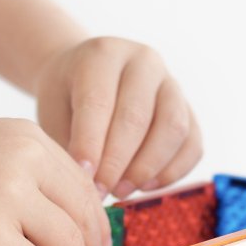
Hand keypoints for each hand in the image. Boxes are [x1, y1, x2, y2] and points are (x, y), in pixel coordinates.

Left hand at [34, 37, 202, 199]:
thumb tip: (88, 186)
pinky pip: (192, 143)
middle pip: (137, 116)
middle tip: (101, 191)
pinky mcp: (189, 109)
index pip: (98, 102)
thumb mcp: (53, 111)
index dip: (91, 144)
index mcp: (102, 54)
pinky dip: (173, 171)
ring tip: (122, 190)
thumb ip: (68, 143)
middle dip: (117, 162)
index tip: (83, 178)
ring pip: (173, 128)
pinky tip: (146, 186)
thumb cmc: (67, 97)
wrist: (89, 77)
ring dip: (147, 168)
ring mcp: (171, 83)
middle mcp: (143, 61)